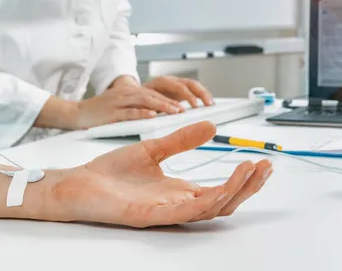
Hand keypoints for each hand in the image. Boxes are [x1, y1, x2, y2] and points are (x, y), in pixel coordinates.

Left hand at [47, 122, 272, 227]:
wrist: (76, 182)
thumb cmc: (110, 173)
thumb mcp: (153, 148)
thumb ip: (181, 139)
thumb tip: (210, 125)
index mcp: (179, 191)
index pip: (220, 189)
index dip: (243, 178)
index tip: (260, 161)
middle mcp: (176, 204)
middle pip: (223, 202)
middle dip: (247, 186)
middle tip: (265, 168)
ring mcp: (165, 212)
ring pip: (210, 210)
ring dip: (234, 192)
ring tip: (250, 171)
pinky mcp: (149, 216)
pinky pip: (184, 215)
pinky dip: (206, 203)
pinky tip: (220, 188)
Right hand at [70, 86, 185, 129]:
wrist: (76, 113)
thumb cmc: (99, 112)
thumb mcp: (120, 105)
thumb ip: (137, 106)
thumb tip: (156, 113)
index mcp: (129, 91)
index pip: (154, 93)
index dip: (170, 99)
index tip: (184, 106)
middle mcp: (126, 93)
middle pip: (153, 95)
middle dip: (170, 102)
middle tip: (184, 110)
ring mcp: (118, 102)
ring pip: (144, 101)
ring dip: (161, 106)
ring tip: (175, 112)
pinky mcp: (110, 112)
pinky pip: (129, 112)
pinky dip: (142, 113)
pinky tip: (152, 116)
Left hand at [144, 76, 213, 107]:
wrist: (133, 94)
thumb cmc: (137, 100)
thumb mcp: (141, 104)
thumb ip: (150, 108)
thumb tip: (158, 113)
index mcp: (160, 82)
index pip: (178, 86)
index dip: (187, 95)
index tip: (195, 105)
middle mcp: (170, 81)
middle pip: (189, 83)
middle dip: (200, 93)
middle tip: (207, 105)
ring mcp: (176, 84)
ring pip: (194, 85)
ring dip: (204, 94)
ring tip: (211, 104)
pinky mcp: (180, 90)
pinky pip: (194, 90)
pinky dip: (202, 96)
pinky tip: (208, 104)